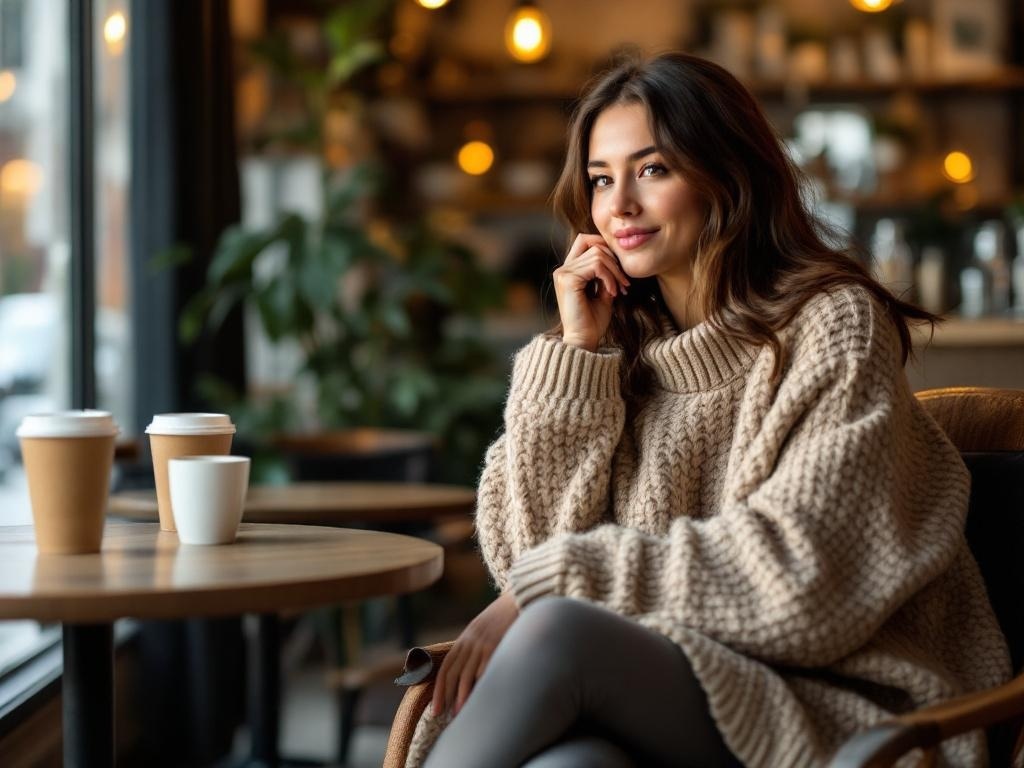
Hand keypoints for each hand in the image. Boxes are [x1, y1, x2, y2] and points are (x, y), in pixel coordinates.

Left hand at [431, 592, 519, 716]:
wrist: (519, 599)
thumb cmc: (505, 619)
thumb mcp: (484, 629)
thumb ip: (475, 646)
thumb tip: (471, 671)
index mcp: (465, 638)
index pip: (446, 667)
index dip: (439, 688)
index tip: (436, 707)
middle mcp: (470, 642)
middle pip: (452, 672)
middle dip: (445, 694)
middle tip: (441, 714)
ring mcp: (483, 644)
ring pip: (466, 674)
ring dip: (460, 696)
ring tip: (458, 713)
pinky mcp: (496, 645)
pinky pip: (484, 669)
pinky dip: (479, 685)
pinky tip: (478, 698)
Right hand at [553, 233, 630, 351]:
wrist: (584, 340)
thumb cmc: (592, 321)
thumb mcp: (603, 293)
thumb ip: (606, 274)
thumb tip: (617, 257)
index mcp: (569, 271)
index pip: (585, 240)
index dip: (605, 247)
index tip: (620, 270)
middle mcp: (563, 269)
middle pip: (593, 244)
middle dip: (614, 261)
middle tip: (625, 283)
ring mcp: (563, 273)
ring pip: (598, 255)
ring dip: (614, 272)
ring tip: (620, 290)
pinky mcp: (568, 279)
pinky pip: (596, 266)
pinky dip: (609, 278)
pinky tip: (612, 293)